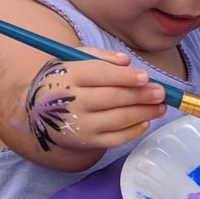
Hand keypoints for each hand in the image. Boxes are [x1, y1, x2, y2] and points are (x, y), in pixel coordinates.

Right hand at [23, 49, 166, 154]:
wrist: (38, 112)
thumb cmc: (64, 81)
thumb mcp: (74, 60)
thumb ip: (100, 56)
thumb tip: (126, 61)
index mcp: (69, 76)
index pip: (100, 74)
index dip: (124, 77)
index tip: (145, 77)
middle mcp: (72, 101)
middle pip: (113, 98)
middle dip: (141, 95)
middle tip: (161, 92)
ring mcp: (80, 125)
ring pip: (118, 119)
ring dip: (144, 112)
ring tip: (161, 106)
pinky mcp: (87, 142)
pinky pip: (116, 139)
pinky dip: (134, 131)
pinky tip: (146, 121)